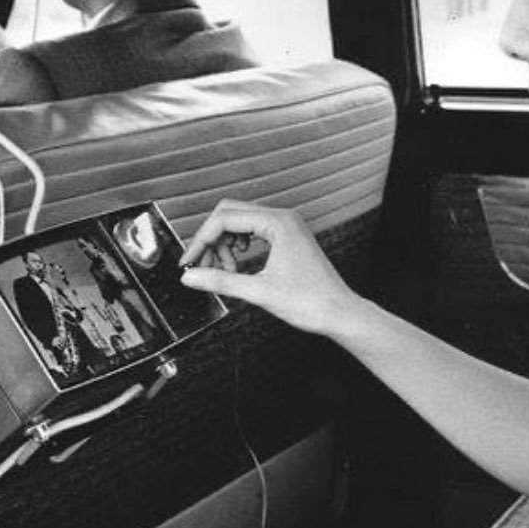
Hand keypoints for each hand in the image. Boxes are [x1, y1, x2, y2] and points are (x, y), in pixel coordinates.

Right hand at [179, 200, 363, 335]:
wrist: (339, 313)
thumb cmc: (311, 302)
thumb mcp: (259, 292)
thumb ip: (220, 282)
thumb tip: (191, 277)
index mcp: (278, 222)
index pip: (225, 218)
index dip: (202, 239)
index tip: (189, 262)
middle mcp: (283, 218)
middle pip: (231, 214)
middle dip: (212, 239)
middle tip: (202, 267)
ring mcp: (287, 226)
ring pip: (241, 222)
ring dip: (225, 244)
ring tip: (225, 272)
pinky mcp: (288, 238)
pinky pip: (254, 231)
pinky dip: (239, 246)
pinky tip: (238, 266)